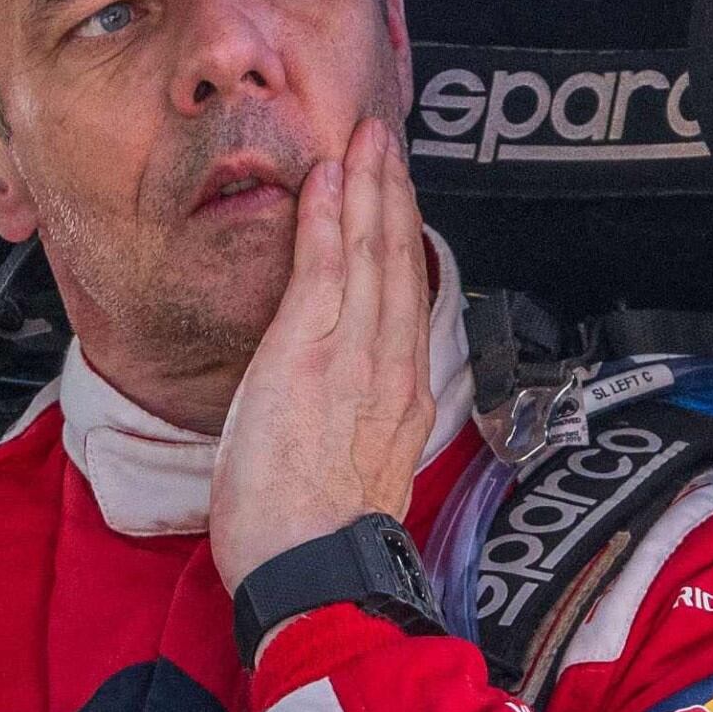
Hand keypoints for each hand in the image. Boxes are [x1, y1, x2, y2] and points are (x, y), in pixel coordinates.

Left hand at [207, 116, 438, 594]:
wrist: (312, 572)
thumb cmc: (317, 545)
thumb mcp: (353, 479)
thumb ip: (355, 433)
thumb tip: (340, 417)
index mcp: (400, 399)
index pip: (404, 303)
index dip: (402, 243)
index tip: (396, 200)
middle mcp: (388, 369)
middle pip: (397, 265)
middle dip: (393, 195)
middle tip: (387, 140)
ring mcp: (352, 357)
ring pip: (369, 255)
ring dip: (367, 189)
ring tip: (365, 140)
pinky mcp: (307, 354)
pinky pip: (324, 270)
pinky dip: (329, 218)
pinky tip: (327, 179)